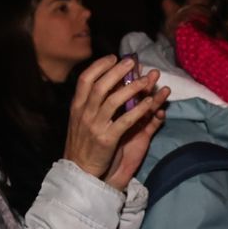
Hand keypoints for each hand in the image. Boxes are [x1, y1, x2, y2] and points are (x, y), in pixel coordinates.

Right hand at [63, 56, 170, 184]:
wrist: (79, 171)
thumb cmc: (82, 144)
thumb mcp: (79, 120)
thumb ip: (89, 103)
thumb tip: (105, 82)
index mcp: (76, 107)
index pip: (85, 79)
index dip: (99, 66)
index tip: (113, 58)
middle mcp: (84, 114)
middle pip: (100, 86)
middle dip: (117, 71)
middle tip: (132, 62)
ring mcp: (95, 126)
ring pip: (114, 100)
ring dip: (132, 88)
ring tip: (146, 80)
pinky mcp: (108, 139)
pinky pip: (126, 120)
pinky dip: (140, 109)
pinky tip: (151, 102)